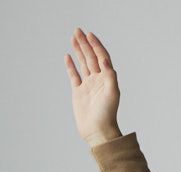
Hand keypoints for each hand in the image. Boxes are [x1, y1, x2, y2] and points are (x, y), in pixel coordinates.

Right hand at [64, 28, 120, 143]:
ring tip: (73, 37)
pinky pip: (74, 75)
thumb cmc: (107, 114)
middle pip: (91, 57)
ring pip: (83, 63)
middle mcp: (98, 80)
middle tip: (77, 30)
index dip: (96, 45)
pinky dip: (70, 65)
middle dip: (85, 43)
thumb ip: (110, 75)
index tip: (89, 34)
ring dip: (79, 50)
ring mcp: (88, 85)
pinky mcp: (79, 92)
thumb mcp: (112, 93)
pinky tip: (67, 56)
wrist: (98, 131)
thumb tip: (104, 59)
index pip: (102, 57)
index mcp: (107, 79)